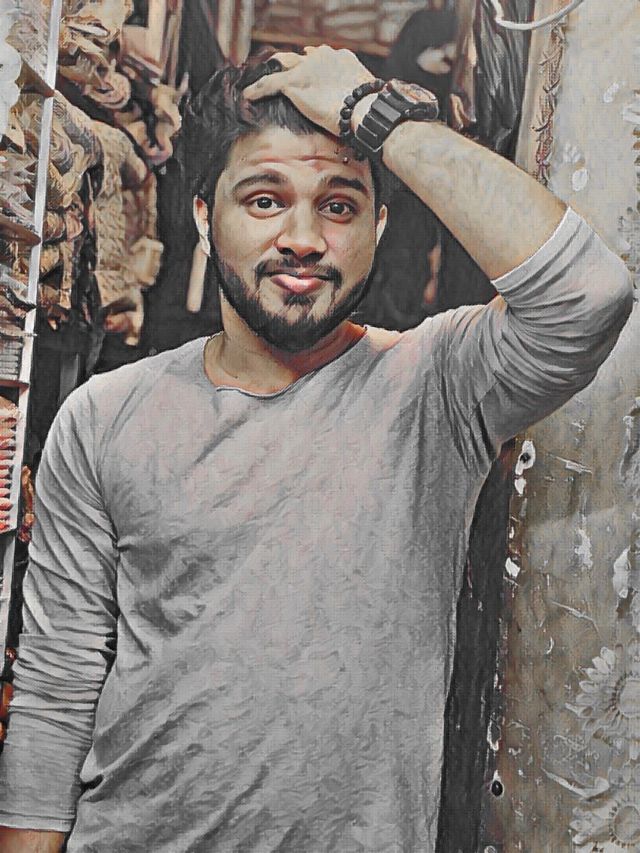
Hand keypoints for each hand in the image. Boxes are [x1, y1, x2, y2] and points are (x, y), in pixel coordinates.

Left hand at [243, 46, 374, 136]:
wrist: (365, 109)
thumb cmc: (369, 110)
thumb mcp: (362, 97)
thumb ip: (350, 96)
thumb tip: (350, 112)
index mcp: (340, 58)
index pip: (319, 57)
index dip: (310, 66)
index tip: (306, 75)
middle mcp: (322, 56)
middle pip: (299, 57)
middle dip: (289, 65)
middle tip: (281, 77)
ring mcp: (307, 67)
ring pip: (281, 65)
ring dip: (271, 73)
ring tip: (259, 84)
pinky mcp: (294, 82)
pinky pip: (269, 83)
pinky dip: (256, 89)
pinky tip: (247, 96)